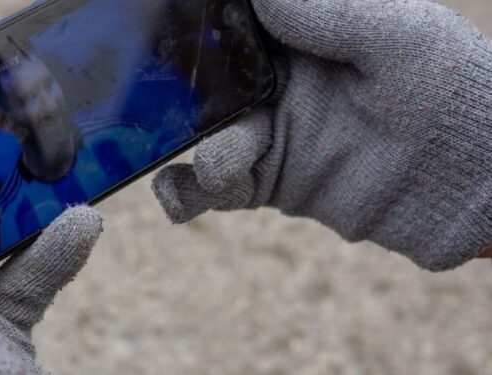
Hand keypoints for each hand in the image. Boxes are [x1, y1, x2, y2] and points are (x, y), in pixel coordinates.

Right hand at [152, 0, 491, 270]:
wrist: (475, 182)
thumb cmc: (450, 93)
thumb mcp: (394, 37)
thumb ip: (326, 14)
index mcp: (302, 37)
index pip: (234, 24)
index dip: (200, 25)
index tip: (168, 26)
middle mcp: (275, 84)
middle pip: (203, 80)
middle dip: (176, 87)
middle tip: (157, 95)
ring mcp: (269, 135)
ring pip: (200, 134)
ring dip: (193, 146)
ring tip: (225, 162)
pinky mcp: (269, 184)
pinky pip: (213, 186)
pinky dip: (185, 190)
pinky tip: (179, 192)